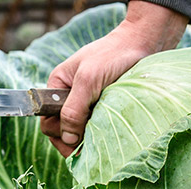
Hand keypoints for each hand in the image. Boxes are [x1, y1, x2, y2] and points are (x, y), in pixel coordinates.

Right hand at [41, 1, 187, 156]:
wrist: (142, 42)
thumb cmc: (112, 55)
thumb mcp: (87, 81)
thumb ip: (73, 110)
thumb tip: (67, 139)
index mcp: (58, 87)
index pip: (48, 122)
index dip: (59, 136)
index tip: (75, 145)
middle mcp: (70, 97)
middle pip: (63, 130)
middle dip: (74, 139)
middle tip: (91, 144)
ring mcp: (88, 103)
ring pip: (82, 131)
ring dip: (90, 138)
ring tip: (103, 140)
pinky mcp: (105, 106)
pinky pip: (98, 127)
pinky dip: (102, 133)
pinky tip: (110, 135)